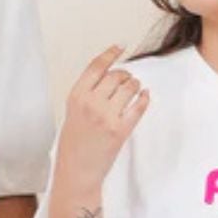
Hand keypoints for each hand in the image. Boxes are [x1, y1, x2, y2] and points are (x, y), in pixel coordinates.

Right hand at [54, 45, 150, 190]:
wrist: (77, 171)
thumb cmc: (73, 145)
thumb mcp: (72, 113)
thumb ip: (88, 94)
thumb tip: (109, 77)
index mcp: (76, 96)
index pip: (96, 66)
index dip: (110, 54)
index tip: (120, 46)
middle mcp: (91, 103)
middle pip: (115, 75)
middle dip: (125, 74)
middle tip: (127, 79)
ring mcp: (106, 116)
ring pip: (129, 87)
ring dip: (135, 85)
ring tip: (134, 88)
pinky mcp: (121, 130)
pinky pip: (138, 106)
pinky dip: (143, 98)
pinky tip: (144, 96)